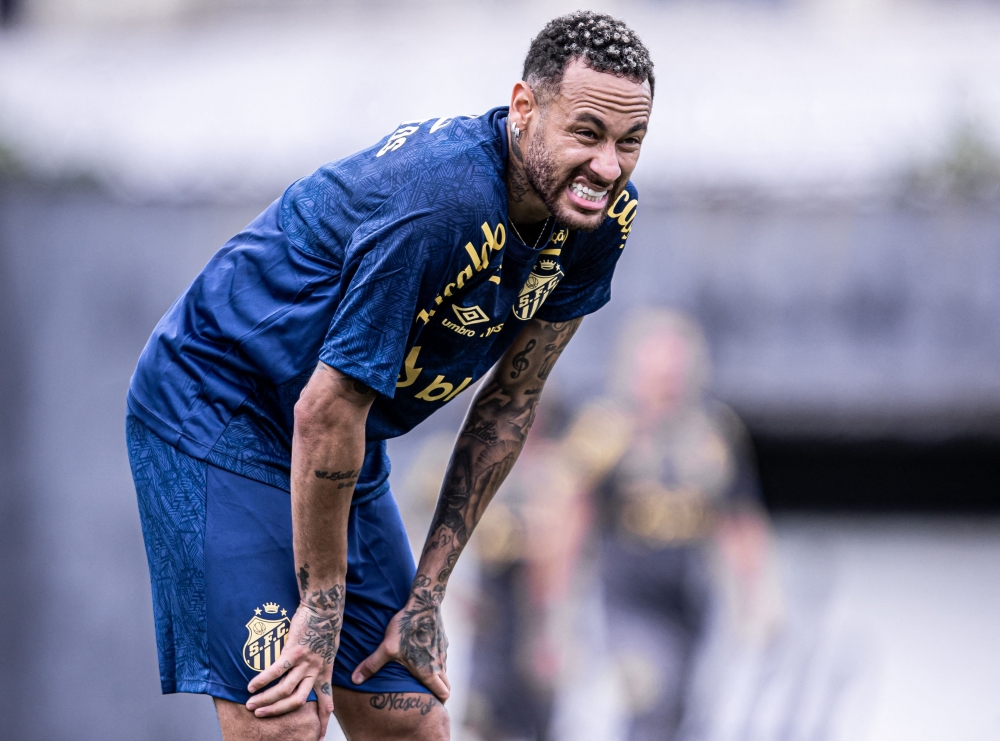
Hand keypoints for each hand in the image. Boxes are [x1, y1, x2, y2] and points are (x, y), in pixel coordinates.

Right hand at [246, 585, 344, 737]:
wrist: (326, 608)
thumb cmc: (326, 626)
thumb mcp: (330, 651)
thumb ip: (321, 665)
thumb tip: (314, 671)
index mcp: (325, 673)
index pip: (326, 703)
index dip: (322, 722)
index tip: (318, 738)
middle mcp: (316, 671)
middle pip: (297, 702)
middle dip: (278, 711)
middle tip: (261, 715)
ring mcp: (305, 662)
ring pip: (284, 689)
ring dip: (265, 699)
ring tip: (251, 703)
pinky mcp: (294, 651)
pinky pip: (276, 671)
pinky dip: (262, 680)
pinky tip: (251, 685)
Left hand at [351, 577, 450, 700]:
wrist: (424, 603)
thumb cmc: (406, 628)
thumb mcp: (386, 648)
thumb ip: (371, 665)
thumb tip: (354, 680)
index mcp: (428, 671)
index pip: (443, 693)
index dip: (440, 702)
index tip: (433, 705)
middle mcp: (439, 663)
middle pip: (447, 684)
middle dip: (440, 691)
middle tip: (428, 694)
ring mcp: (443, 650)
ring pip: (444, 669)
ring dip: (437, 674)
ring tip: (423, 673)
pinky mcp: (443, 638)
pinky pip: (442, 654)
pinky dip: (436, 659)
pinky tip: (423, 651)